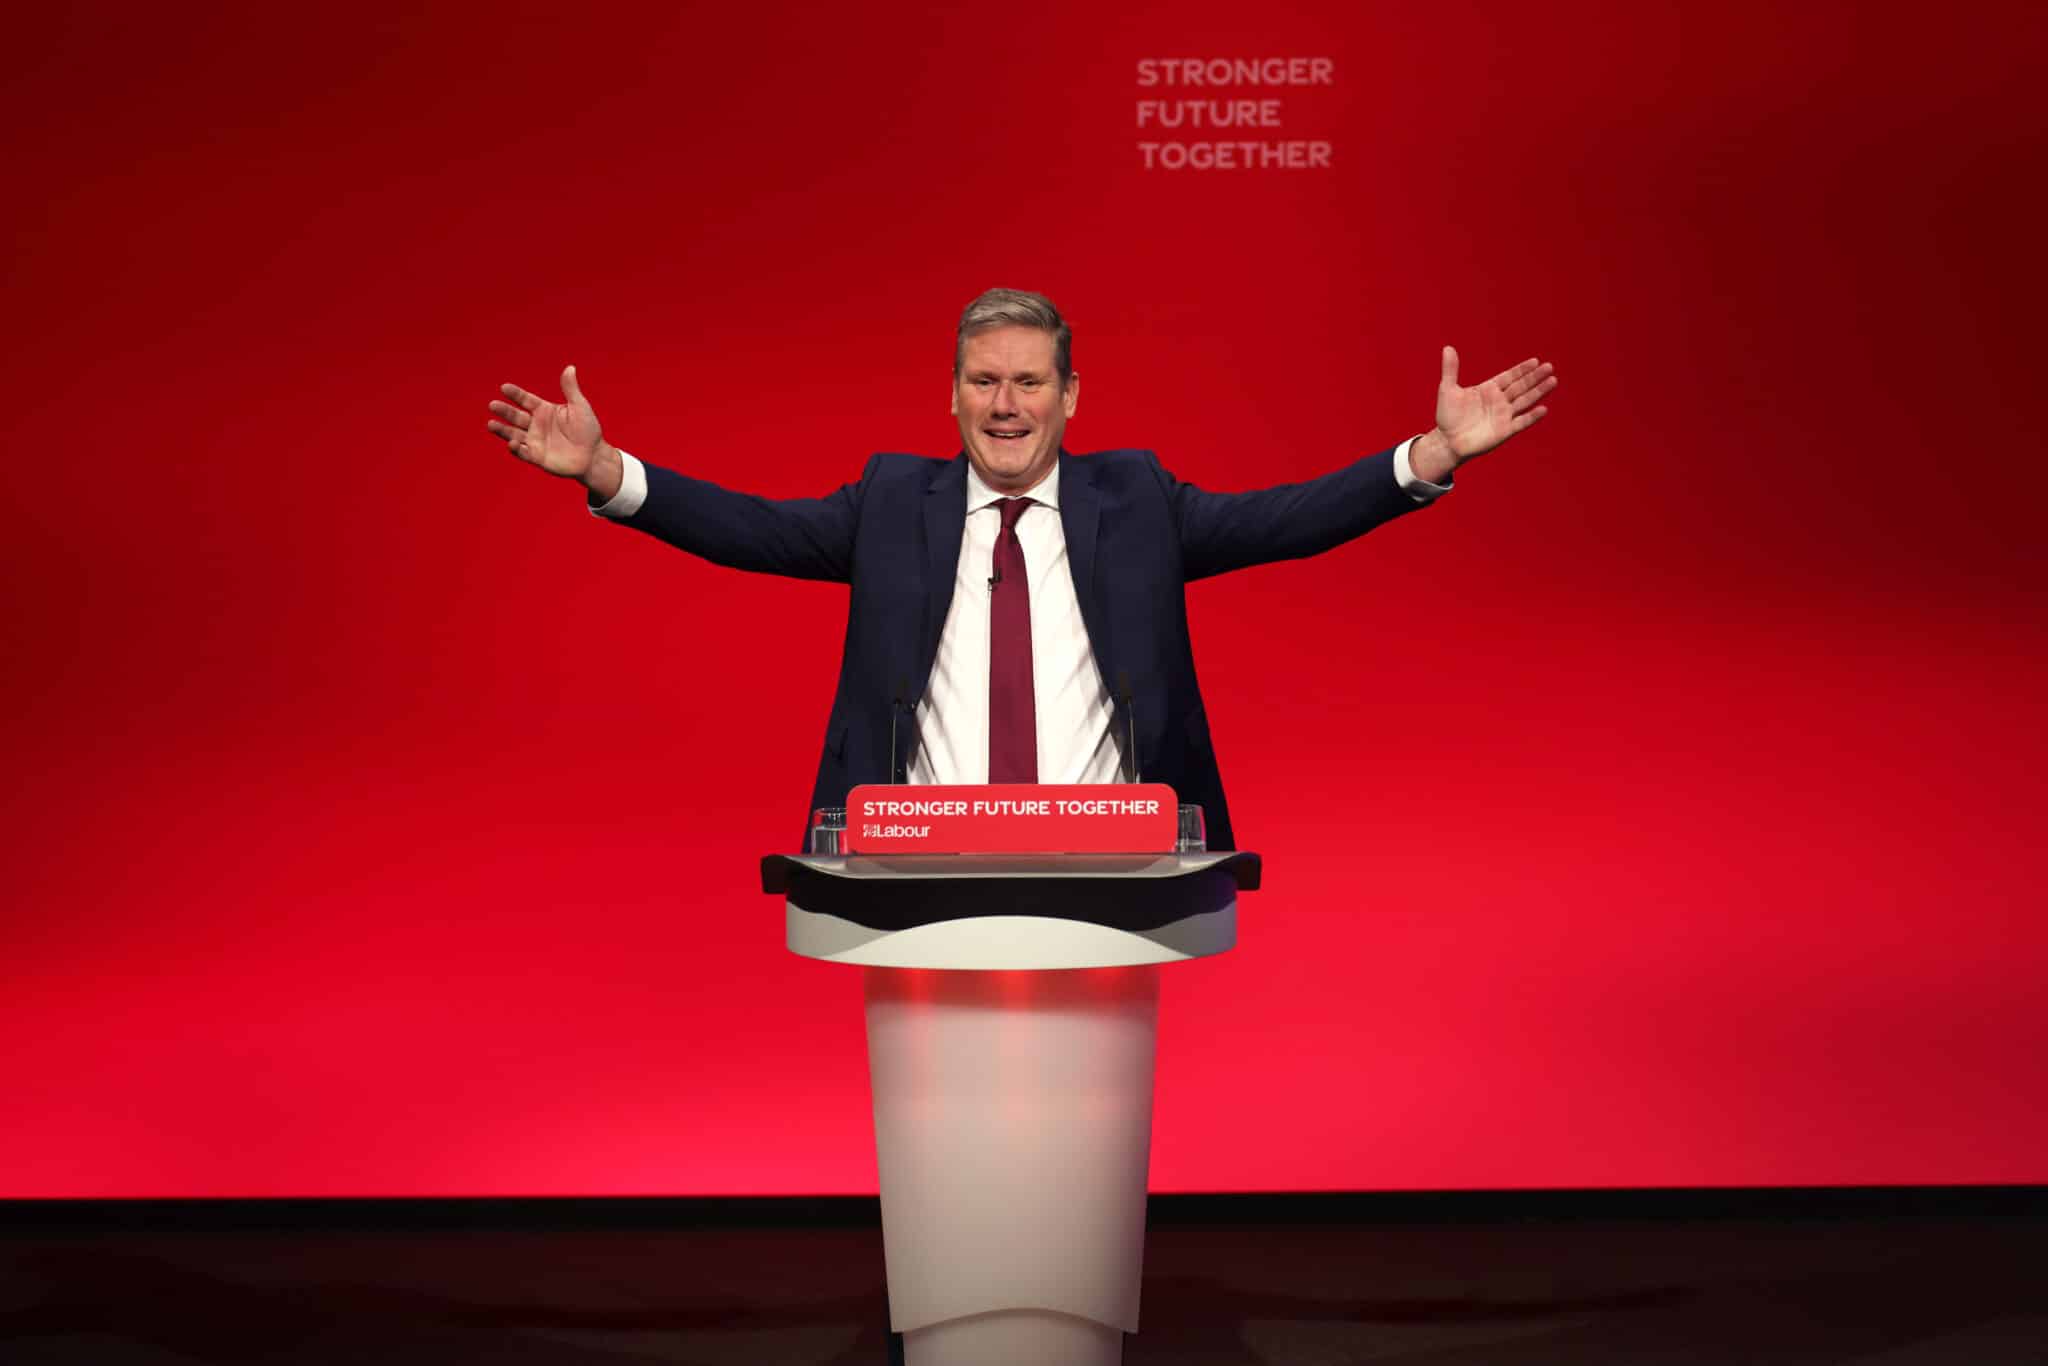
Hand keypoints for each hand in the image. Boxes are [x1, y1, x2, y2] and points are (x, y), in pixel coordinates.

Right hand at [487, 365, 619, 496]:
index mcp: (544, 410)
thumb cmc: (588, 430)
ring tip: (491, 424)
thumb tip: (570, 367)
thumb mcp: (580, 407)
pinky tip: (512, 443)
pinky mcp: (537, 457)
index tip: (505, 388)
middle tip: (493, 405)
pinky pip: (523, 452)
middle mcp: (536, 425)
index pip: (526, 400)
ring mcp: (535, 441)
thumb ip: (571, 389)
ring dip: (502, 430)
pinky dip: (516, 448)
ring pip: (513, 434)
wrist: (594, 456)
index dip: (515, 394)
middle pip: (515, 416)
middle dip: (504, 411)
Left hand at [1410, 347, 1557, 482]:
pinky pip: (1521, 422)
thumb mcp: (1447, 389)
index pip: (1510, 376)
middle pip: (1521, 386)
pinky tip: (1543, 409)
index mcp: (1489, 389)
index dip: (1522, 369)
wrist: (1447, 441)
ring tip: (1552, 381)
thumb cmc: (1447, 416)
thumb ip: (1450, 369)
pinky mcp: (1505, 431)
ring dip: (1538, 391)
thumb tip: (1447, 348)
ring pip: (1525, 401)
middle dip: (1535, 377)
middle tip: (1549, 367)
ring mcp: (1504, 415)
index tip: (1535, 361)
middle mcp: (1499, 401)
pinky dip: (1532, 416)